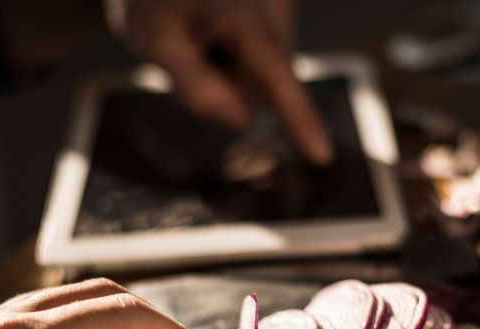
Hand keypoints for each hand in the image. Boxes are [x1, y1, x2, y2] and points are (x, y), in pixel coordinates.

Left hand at [120, 0, 331, 163]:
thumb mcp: (157, 39)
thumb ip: (195, 87)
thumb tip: (241, 122)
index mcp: (245, 20)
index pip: (278, 80)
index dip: (301, 121)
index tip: (322, 156)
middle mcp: (274, 20)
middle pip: (257, 94)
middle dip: (224, 89)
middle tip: (190, 49)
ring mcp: (281, 23)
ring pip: (258, 86)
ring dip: (228, 75)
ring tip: (202, 35)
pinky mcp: (281, 26)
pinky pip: (260, 71)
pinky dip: (235, 62)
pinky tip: (218, 33)